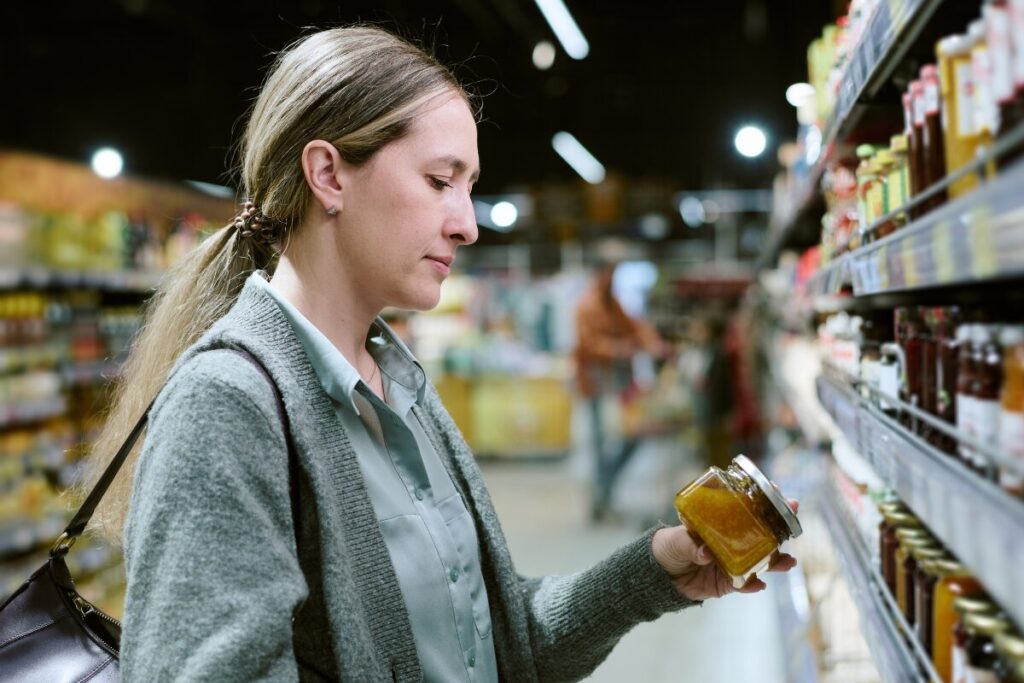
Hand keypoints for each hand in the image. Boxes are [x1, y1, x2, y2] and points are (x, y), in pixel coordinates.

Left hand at [651, 499, 798, 600]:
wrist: (661, 574)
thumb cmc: (670, 545)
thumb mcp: (678, 539)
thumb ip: (691, 545)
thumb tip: (705, 553)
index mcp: (722, 523)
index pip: (746, 508)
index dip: (763, 499)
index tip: (775, 489)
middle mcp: (733, 541)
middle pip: (762, 534)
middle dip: (780, 528)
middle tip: (792, 521)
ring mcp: (733, 561)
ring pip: (760, 561)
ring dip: (775, 561)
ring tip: (788, 561)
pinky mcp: (728, 582)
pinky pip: (744, 584)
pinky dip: (752, 585)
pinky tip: (759, 584)